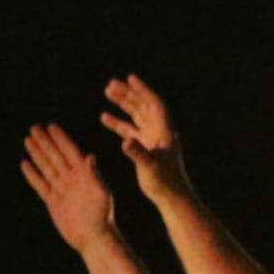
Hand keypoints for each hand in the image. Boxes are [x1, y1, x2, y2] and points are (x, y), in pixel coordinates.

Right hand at [21, 124, 114, 253]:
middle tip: (35, 127)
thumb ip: (95, 175)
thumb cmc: (103, 216)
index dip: (61, 139)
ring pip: (46, 167)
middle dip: (45, 142)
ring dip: (37, 153)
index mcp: (85, 175)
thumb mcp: (102, 193)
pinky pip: (40, 184)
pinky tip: (25, 163)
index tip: (51, 126)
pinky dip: (32, 174)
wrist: (93, 238)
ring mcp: (61, 189)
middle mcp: (72, 179)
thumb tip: (90, 156)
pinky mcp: (53, 201)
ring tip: (29, 139)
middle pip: (55, 156)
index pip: (70, 152)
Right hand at [99, 75, 189, 201]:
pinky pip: (129, 130)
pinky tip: (104, 116)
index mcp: (165, 131)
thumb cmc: (165, 181)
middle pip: (143, 106)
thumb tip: (125, 141)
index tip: (130, 78)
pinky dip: (117, 123)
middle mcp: (159, 131)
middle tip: (111, 84)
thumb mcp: (151, 166)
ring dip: (123, 103)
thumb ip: (138, 153)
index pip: (154, 104)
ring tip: (107, 91)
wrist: (170, 195)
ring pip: (136, 115)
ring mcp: (151, 139)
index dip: (144, 90)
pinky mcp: (144, 148)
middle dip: (129, 93)